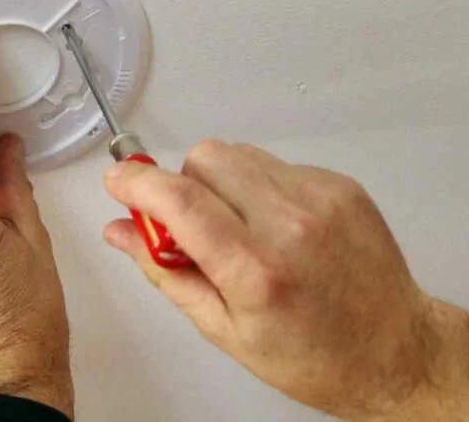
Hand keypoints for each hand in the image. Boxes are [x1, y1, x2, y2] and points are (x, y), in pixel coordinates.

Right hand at [103, 140, 468, 420]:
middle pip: (204, 159)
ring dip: (219, 182)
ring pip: (237, 153)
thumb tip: (118, 230)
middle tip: (188, 224)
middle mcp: (290, 224)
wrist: (394, 352)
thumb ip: (164, 273)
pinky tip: (274, 226)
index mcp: (255, 270)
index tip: (116, 181)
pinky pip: (274, 164)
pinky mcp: (340, 185)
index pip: (179, 201)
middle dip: (181, 183)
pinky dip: (258, 187)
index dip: (137, 183)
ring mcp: (321, 198)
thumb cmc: (309, 356)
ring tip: (237, 227)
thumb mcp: (222, 329)